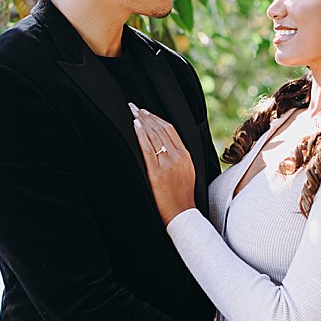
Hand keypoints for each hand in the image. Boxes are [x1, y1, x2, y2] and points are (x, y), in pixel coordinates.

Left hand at [131, 105, 196, 224]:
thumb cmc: (182, 195)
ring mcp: (168, 163)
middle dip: (148, 116)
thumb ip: (178, 158)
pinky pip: (148, 149)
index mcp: (186, 156)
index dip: (157, 119)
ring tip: (133, 112)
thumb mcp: (187, 172)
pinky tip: (136, 126)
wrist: (182, 213)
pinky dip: (141, 135)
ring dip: (143, 122)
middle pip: (162, 129)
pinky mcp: (157, 172)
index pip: (171, 130)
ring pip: (154, 136)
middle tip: (135, 107)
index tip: (147, 112)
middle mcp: (178, 156)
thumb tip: (166, 147)